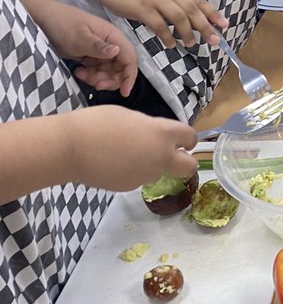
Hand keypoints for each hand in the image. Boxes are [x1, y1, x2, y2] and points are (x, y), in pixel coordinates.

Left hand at [35, 0, 137, 95]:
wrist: (44, 19)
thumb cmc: (63, 23)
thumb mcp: (80, 37)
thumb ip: (98, 47)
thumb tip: (117, 51)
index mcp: (113, 37)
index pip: (129, 59)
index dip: (129, 76)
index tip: (125, 92)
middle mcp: (110, 45)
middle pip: (120, 69)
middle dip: (110, 80)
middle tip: (96, 85)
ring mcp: (100, 52)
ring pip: (108, 73)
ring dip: (98, 79)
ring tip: (81, 74)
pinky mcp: (90, 57)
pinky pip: (96, 72)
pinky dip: (89, 76)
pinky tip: (78, 71)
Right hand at [67, 107, 197, 190]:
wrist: (71, 148)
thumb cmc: (98, 123)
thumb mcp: (131, 117)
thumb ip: (150, 128)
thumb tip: (155, 137)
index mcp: (163, 134)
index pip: (190, 137)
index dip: (187, 138)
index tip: (181, 139)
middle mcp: (160, 157)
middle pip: (189, 167)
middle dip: (185, 161)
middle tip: (171, 155)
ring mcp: (146, 175)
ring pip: (160, 172)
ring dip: (152, 164)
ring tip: (127, 153)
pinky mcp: (130, 187)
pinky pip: (139, 178)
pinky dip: (133, 171)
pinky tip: (114, 162)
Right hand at [94, 0, 225, 49]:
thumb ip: (176, 0)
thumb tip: (193, 19)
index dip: (212, 13)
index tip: (224, 25)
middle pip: (192, 9)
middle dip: (205, 26)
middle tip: (214, 40)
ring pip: (179, 17)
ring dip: (187, 33)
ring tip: (191, 44)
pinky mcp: (142, 7)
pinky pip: (159, 25)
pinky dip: (167, 36)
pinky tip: (171, 44)